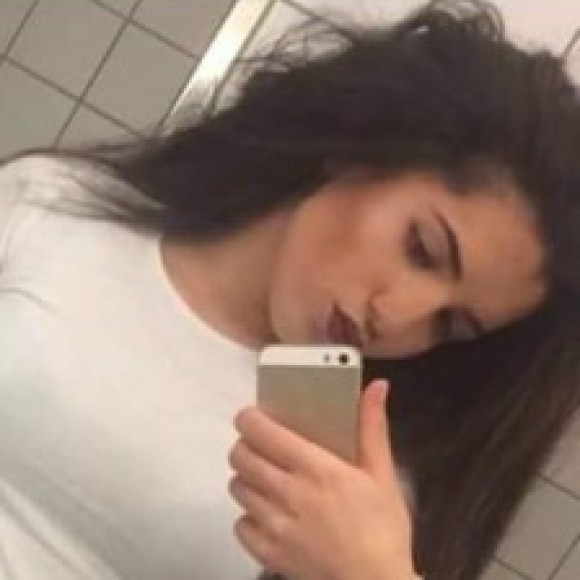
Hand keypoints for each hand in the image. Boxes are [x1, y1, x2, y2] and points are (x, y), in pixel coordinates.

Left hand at [228, 379, 417, 579]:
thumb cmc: (382, 529)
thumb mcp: (382, 473)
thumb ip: (372, 426)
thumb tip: (376, 388)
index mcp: (315, 468)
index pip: (261, 431)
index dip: (249, 418)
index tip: (253, 416)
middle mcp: (288, 493)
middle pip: (241, 455)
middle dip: (245, 445)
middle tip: (261, 446)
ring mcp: (275, 525)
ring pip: (238, 487)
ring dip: (246, 477)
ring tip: (266, 478)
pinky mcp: (269, 552)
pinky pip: (240, 524)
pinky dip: (248, 515)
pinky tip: (268, 513)